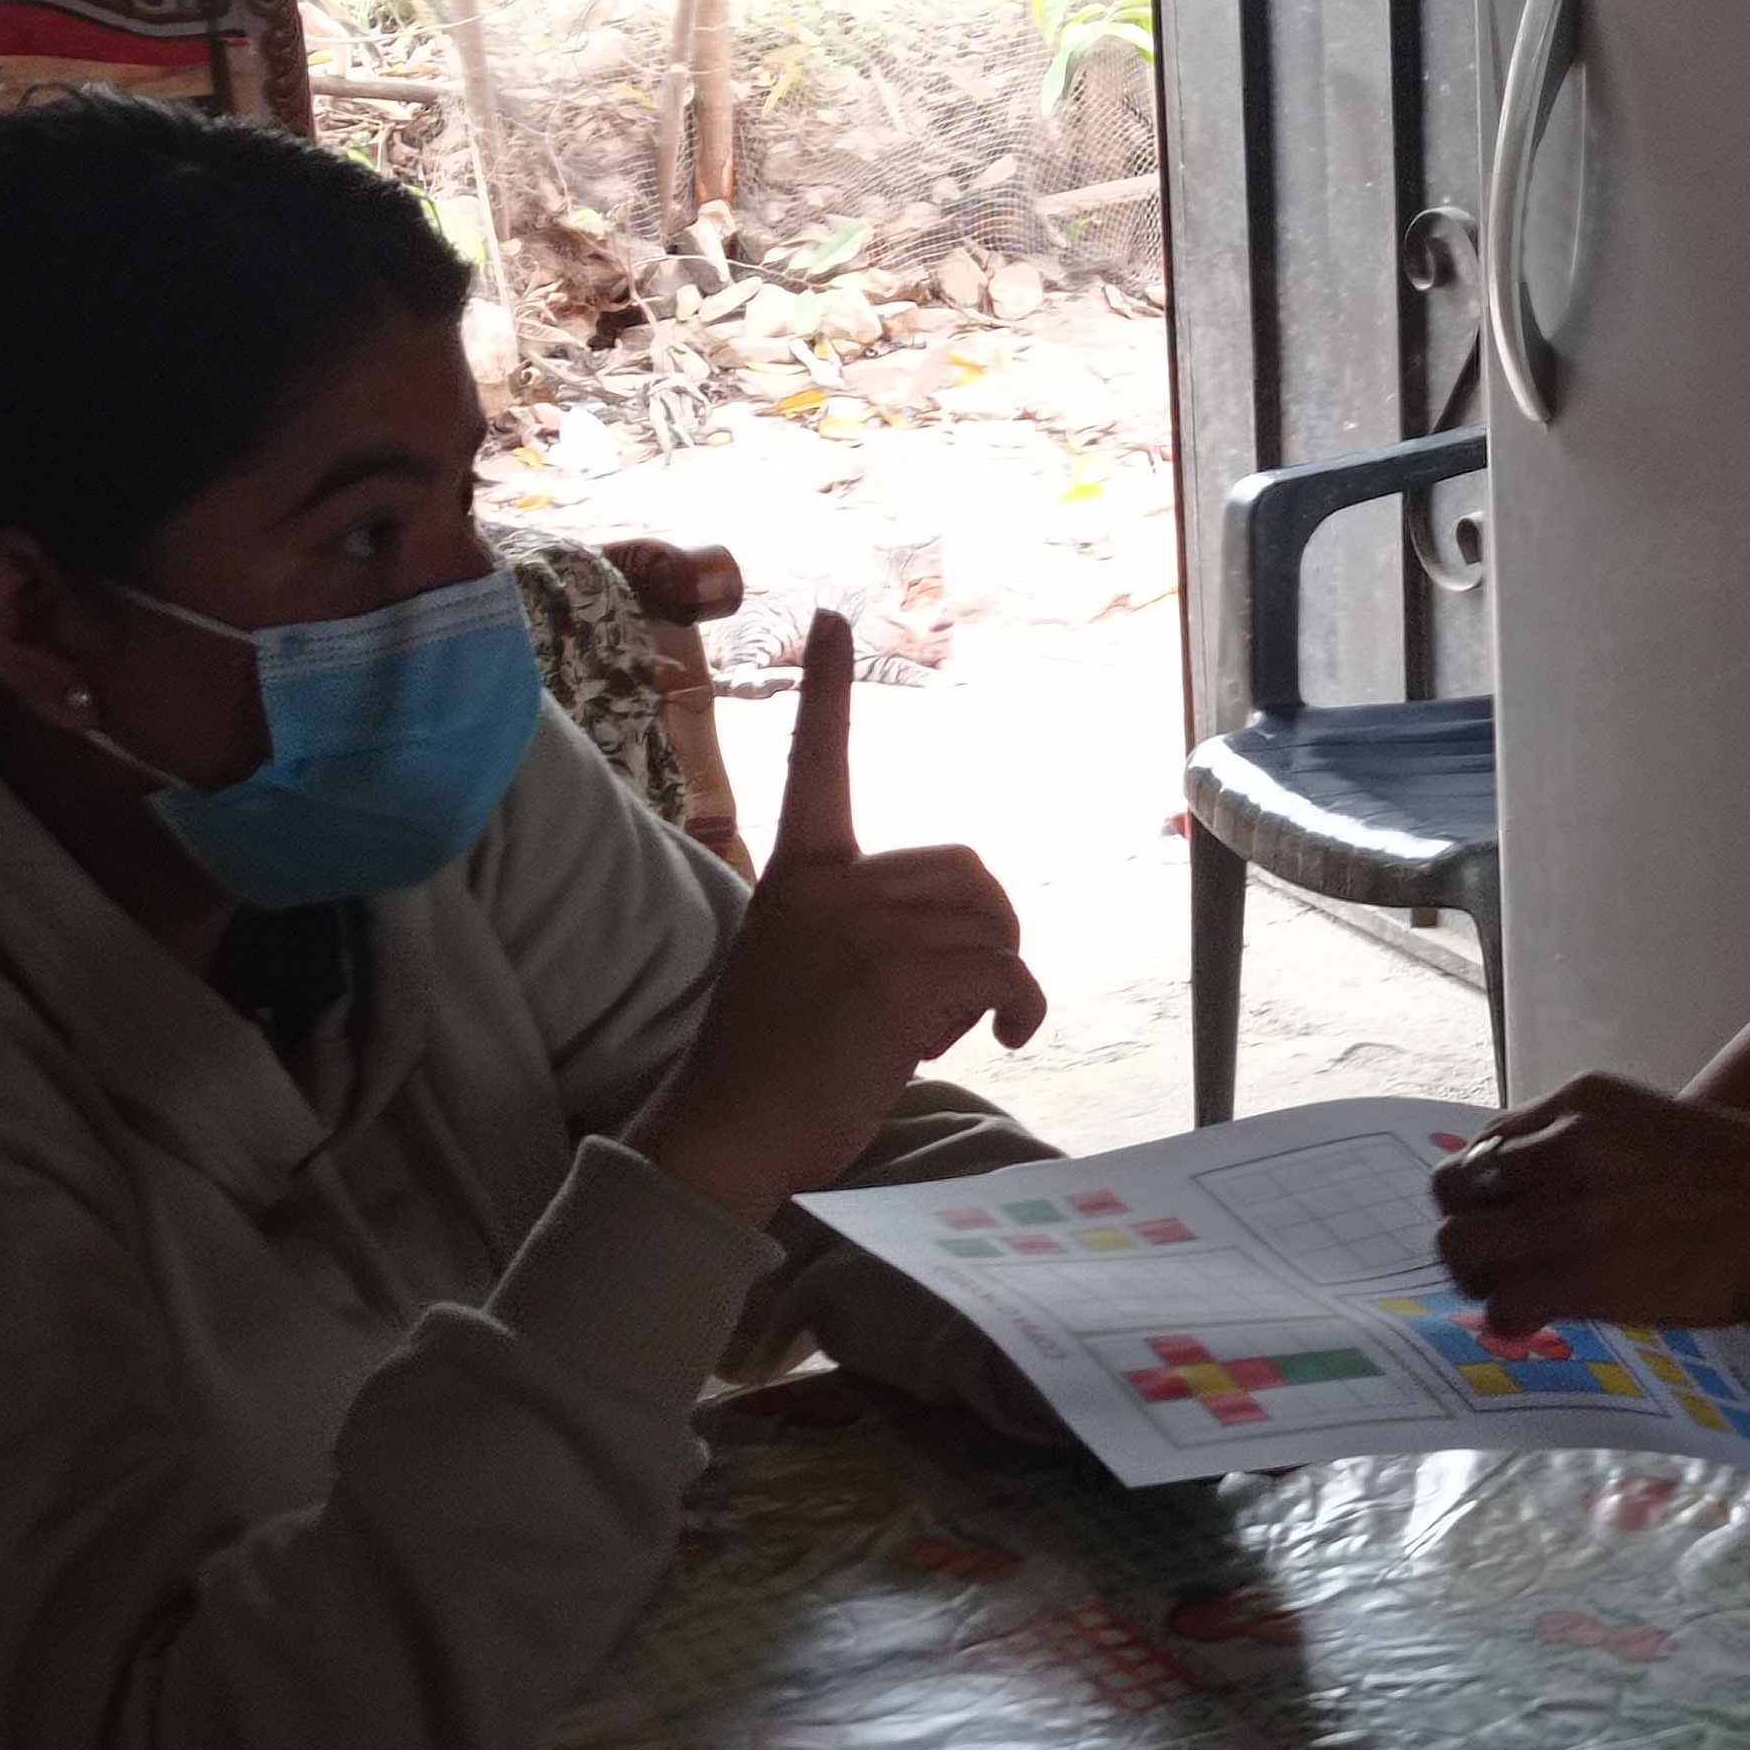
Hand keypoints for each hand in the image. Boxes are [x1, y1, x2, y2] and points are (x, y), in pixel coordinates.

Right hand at [632, 612, 1047, 1219]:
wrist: (728, 1132)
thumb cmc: (767, 1068)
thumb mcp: (797, 965)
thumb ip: (856, 928)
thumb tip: (953, 939)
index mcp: (799, 874)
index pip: (815, 762)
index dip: (827, 690)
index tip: (830, 617)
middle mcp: (834, 887)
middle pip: (968, 872)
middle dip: (984, 933)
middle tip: (946, 1001)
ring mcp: (866, 928)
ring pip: (991, 924)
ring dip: (991, 981)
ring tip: (939, 1029)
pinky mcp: (901, 979)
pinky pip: (1006, 973)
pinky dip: (1021, 1009)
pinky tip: (1005, 1041)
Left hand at [1429, 1072, 1749, 1335]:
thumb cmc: (1743, 1178)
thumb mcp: (1650, 1127)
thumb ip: (1588, 1143)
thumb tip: (1538, 1180)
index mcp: (1579, 1103)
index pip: (1486, 1142)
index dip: (1491, 1187)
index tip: (1511, 1213)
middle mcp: (1559, 1149)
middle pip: (1452, 1188)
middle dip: (1469, 1224)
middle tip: (1499, 1254)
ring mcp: (1563, 1213)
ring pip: (1459, 1245)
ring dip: (1479, 1273)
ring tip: (1514, 1288)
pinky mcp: (1576, 1276)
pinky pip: (1500, 1303)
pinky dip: (1511, 1317)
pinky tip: (1540, 1318)